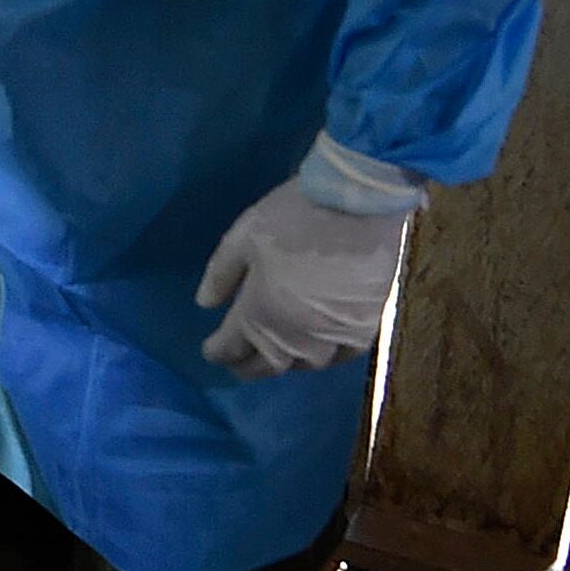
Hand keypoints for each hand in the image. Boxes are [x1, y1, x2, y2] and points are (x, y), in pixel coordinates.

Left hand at [196, 141, 418, 378]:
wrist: (360, 204)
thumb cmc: (295, 216)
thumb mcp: (243, 236)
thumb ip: (220, 274)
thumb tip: (205, 304)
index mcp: (259, 315)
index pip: (232, 348)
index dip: (218, 352)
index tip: (211, 351)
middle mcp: (295, 337)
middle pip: (267, 365)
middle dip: (247, 366)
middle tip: (238, 363)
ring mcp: (333, 337)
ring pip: (304, 364)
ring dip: (285, 362)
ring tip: (276, 354)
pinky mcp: (365, 328)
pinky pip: (341, 356)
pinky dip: (325, 356)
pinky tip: (319, 348)